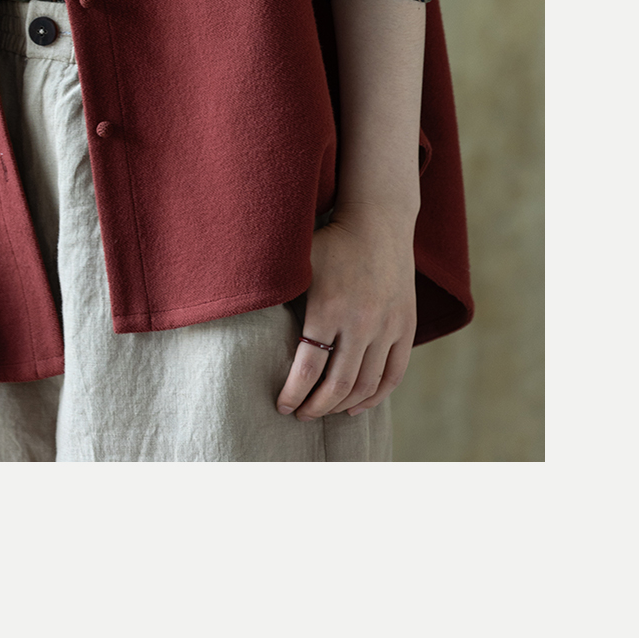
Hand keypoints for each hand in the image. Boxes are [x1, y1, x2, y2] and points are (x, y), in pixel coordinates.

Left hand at [275, 207, 416, 419]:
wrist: (378, 222)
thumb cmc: (328, 242)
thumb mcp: (297, 262)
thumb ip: (274, 291)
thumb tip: (233, 311)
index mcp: (327, 308)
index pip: (308, 368)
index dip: (292, 394)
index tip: (281, 406)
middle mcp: (361, 321)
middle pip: (337, 384)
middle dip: (315, 407)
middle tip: (299, 415)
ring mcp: (387, 326)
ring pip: (365, 384)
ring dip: (341, 406)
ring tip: (323, 411)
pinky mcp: (406, 326)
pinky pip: (393, 374)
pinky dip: (374, 396)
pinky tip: (355, 406)